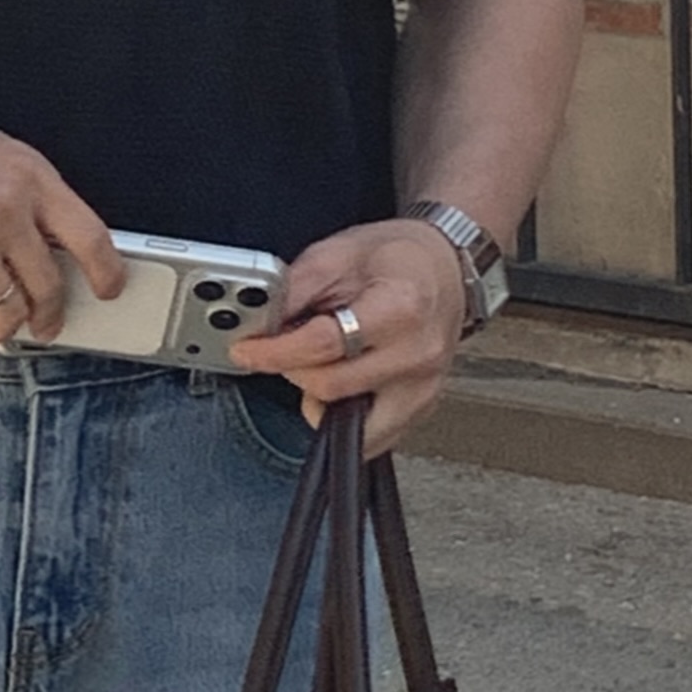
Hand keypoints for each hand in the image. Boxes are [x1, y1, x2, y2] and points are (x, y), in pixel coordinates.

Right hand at [0, 105, 123, 341]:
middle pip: (47, 287)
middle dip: (51, 315)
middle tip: (49, 324)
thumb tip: (63, 247)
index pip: (90, 238)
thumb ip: (34, 199)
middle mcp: (1, 218)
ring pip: (1, 309)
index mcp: (27, 181)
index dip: (108, 272)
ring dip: (2, 324)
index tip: (111, 289)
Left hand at [229, 217, 470, 456]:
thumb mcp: (338, 253)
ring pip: (350, 427)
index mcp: (399, 308)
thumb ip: (295, 289)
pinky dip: (345, 418)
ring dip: (320, 401)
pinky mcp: (422, 408)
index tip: (246, 350)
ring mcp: (423, 387)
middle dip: (293, 370)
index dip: (274, 351)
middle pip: (330, 387)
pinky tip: (344, 384)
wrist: (446, 266)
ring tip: (322, 365)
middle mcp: (416, 354)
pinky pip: (373, 439)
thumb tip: (258, 322)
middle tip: (284, 350)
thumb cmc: (399, 257)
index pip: (323, 345)